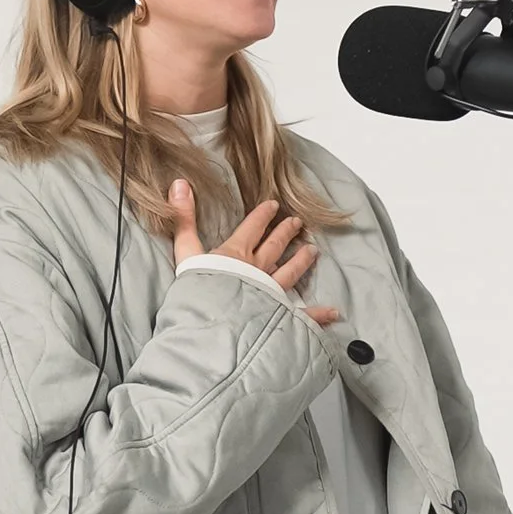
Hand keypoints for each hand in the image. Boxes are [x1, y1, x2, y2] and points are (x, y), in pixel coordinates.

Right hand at [170, 181, 339, 326]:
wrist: (212, 330)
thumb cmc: (197, 295)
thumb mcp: (185, 253)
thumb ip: (183, 220)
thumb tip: (179, 183)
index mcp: (237, 254)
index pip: (253, 228)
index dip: (263, 215)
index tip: (273, 205)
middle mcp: (259, 270)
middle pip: (276, 246)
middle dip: (286, 232)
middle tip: (297, 223)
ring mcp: (272, 293)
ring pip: (292, 272)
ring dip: (302, 260)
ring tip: (313, 251)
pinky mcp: (281, 317)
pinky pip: (304, 315)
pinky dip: (319, 314)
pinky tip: (333, 312)